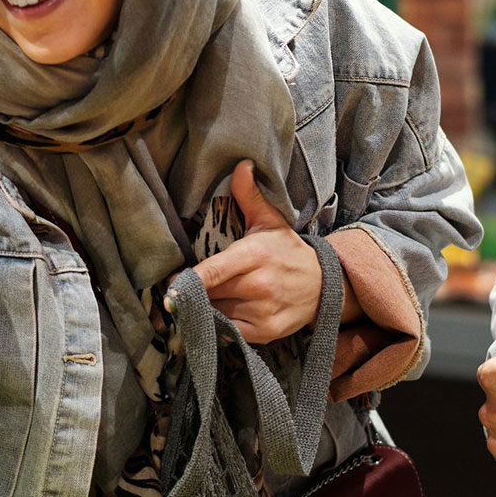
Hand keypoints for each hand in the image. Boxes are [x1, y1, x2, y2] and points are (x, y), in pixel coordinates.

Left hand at [194, 160, 322, 343]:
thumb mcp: (270, 220)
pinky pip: (229, 331)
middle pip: (210, 293)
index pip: (213, 271)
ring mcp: (263, 311)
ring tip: (212, 297)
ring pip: (217, 313)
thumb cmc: (287, 251)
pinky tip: (225, 312)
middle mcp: (259, 285)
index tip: (172, 282)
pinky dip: (221, 324)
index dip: (189, 280)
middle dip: (197, 291)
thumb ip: (248, 195)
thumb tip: (241, 164)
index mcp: (255, 255)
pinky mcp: (265, 332)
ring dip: (209, 307)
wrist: (323, 285)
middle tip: (190, 286)